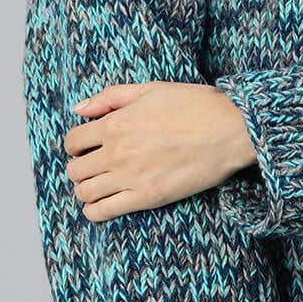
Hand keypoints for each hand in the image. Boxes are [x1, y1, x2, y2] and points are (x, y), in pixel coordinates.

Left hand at [62, 82, 256, 223]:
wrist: (230, 129)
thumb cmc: (195, 105)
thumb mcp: (151, 90)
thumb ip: (111, 97)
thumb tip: (79, 109)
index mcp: (115, 123)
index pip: (72, 141)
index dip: (76, 145)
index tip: (87, 147)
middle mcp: (117, 152)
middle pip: (75, 170)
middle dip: (80, 167)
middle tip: (95, 166)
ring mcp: (131, 177)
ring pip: (84, 193)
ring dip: (87, 190)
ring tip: (100, 185)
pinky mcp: (147, 197)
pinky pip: (103, 212)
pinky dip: (95, 211)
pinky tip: (103, 204)